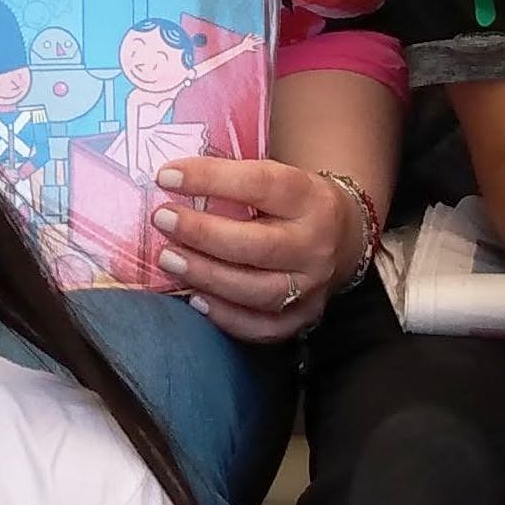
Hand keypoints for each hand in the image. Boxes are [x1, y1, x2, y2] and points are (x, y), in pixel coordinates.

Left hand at [150, 155, 348, 340]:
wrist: (342, 238)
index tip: (166, 177)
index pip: (261, 185)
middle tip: (162, 220)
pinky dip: (225, 316)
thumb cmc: (291, 203)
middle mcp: (316, 245)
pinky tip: (194, 299)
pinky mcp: (303, 317)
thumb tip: (170, 181)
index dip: (211, 179)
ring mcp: (313, 286)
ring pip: (258, 291)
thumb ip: (233, 181)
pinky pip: (262, 327)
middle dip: (203, 233)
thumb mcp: (277, 177)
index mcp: (310, 198)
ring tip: (168, 259)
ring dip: (206, 276)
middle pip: (259, 245)